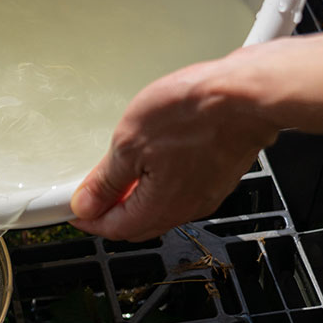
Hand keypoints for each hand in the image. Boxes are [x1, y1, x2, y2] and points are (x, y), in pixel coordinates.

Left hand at [69, 53, 279, 240]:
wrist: (250, 94)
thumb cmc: (195, 113)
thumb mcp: (130, 143)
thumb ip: (106, 180)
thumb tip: (86, 203)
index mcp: (159, 208)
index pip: (114, 228)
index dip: (88, 220)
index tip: (72, 208)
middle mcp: (186, 209)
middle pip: (137, 224)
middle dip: (110, 213)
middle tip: (90, 194)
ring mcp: (206, 194)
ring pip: (160, 209)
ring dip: (135, 199)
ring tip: (117, 175)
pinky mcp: (218, 176)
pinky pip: (179, 193)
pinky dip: (158, 186)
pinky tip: (151, 164)